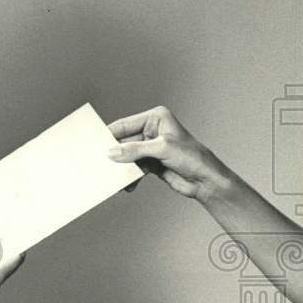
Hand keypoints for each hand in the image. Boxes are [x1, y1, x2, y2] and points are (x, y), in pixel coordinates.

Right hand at [105, 106, 229, 202]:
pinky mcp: (151, 162)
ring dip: (123, 167)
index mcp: (156, 118)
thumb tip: (113, 152)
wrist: (206, 181)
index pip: (126, 124)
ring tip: (116, 177)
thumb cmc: (194, 158)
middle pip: (125, 141)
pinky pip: (134, 167)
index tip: (96, 144)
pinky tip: (129, 184)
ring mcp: (151, 147)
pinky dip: (130, 176)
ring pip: (128, 156)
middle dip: (116, 154)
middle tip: (102, 163)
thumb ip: (135, 150)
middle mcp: (152, 130)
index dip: (111, 134)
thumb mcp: (162, 149)